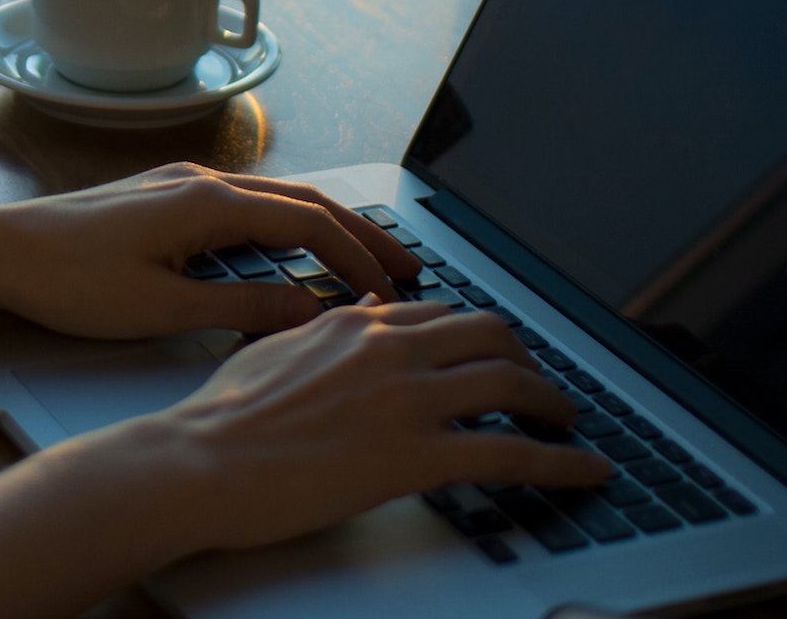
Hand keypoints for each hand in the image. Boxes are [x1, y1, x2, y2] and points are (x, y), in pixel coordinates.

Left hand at [0, 162, 424, 339]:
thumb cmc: (67, 279)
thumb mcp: (161, 308)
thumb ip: (240, 309)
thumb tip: (309, 312)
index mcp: (208, 202)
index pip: (310, 224)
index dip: (359, 258)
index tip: (393, 293)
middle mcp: (201, 182)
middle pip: (304, 201)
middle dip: (361, 233)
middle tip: (408, 266)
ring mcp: (180, 185)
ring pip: (275, 200)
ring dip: (325, 227)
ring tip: (363, 260)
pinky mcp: (162, 198)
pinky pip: (244, 205)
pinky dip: (284, 226)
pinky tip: (290, 252)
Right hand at [100, 298, 611, 555]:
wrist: (199, 464)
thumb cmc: (219, 420)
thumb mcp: (272, 351)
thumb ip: (322, 333)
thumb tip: (353, 315)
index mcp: (355, 325)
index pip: (440, 314)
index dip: (477, 335)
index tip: (490, 353)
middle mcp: (391, 349)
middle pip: (491, 335)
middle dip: (527, 358)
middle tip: (537, 385)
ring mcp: (409, 400)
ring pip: (513, 383)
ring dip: (553, 404)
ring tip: (567, 424)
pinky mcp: (418, 455)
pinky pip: (512, 453)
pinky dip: (562, 463)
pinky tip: (587, 472)